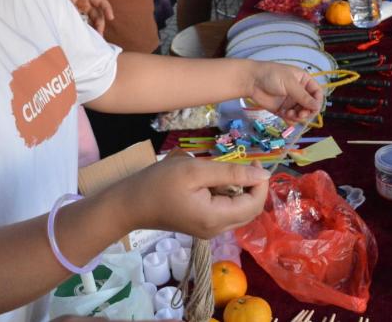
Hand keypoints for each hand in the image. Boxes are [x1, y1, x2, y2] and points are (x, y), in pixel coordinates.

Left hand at [60, 0, 113, 35]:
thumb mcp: (63, 0)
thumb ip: (71, 10)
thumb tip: (80, 24)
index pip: (101, 1)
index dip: (107, 9)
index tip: (110, 18)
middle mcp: (86, 2)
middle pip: (98, 14)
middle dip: (100, 24)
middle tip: (99, 35)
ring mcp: (82, 9)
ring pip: (93, 20)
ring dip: (95, 28)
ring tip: (95, 38)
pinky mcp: (78, 16)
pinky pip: (86, 23)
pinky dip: (88, 29)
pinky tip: (88, 36)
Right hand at [128, 155, 269, 236]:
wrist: (129, 204)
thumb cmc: (159, 183)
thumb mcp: (196, 171)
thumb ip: (231, 173)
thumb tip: (263, 175)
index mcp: (215, 218)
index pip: (254, 204)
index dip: (261, 183)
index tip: (255, 161)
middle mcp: (216, 230)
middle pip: (250, 210)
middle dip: (253, 187)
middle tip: (244, 164)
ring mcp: (209, 230)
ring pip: (239, 212)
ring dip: (240, 190)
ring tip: (225, 171)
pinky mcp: (202, 226)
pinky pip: (226, 212)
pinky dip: (228, 196)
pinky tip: (214, 182)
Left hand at [246, 60, 322, 122]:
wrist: (251, 81)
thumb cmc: (271, 75)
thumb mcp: (289, 83)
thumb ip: (303, 96)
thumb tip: (317, 107)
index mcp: (304, 81)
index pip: (317, 93)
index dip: (317, 101)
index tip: (314, 108)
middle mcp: (299, 92)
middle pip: (310, 106)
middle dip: (307, 111)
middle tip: (301, 114)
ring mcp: (291, 102)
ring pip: (302, 113)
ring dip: (298, 116)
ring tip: (289, 114)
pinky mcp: (282, 110)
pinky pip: (291, 118)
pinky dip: (291, 120)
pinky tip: (285, 116)